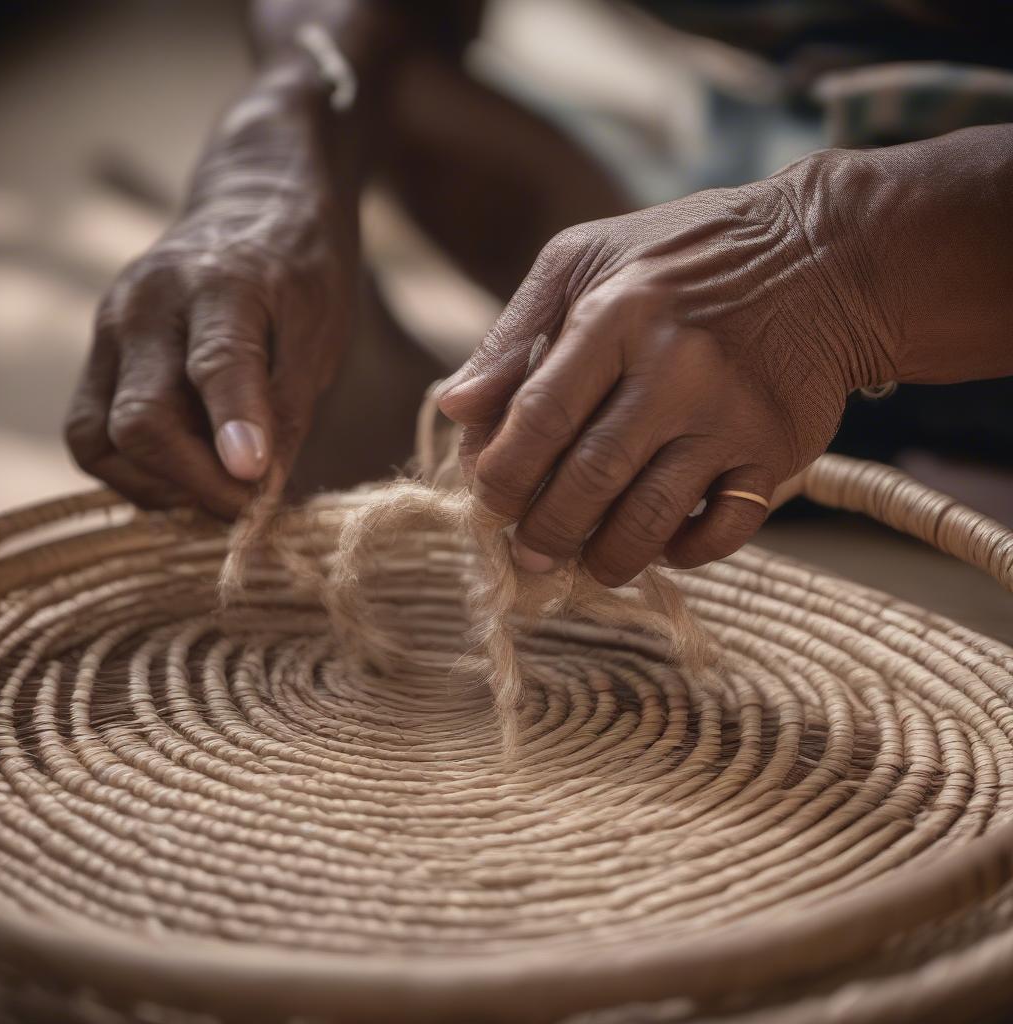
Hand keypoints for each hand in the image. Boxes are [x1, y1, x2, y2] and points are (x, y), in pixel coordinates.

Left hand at [438, 150, 896, 584]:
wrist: (824, 256)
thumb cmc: (685, 256)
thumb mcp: (586, 259)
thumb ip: (514, 333)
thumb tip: (453, 407)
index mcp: (615, 315)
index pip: (539, 418)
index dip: (502, 474)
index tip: (488, 501)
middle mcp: (675, 369)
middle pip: (587, 480)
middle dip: (543, 531)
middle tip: (528, 551)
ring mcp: (730, 415)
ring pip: (649, 518)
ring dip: (605, 558)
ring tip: (584, 564)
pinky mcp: (777, 450)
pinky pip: (723, 529)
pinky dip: (684, 553)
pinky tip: (662, 545)